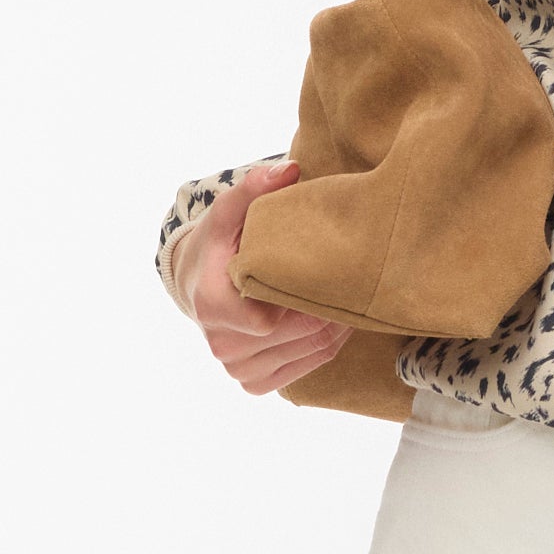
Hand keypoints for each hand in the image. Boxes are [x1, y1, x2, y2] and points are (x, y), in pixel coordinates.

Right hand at [189, 160, 350, 396]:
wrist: (197, 283)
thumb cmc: (219, 245)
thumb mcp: (230, 210)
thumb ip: (255, 187)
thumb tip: (290, 170)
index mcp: (213, 304)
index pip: (273, 316)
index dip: (308, 295)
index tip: (330, 269)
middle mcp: (222, 344)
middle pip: (302, 333)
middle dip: (333, 307)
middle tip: (356, 280)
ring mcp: (238, 368)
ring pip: (312, 352)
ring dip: (338, 326)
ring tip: (349, 296)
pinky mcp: (253, 383)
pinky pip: (307, 368)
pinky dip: (326, 345)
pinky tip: (332, 320)